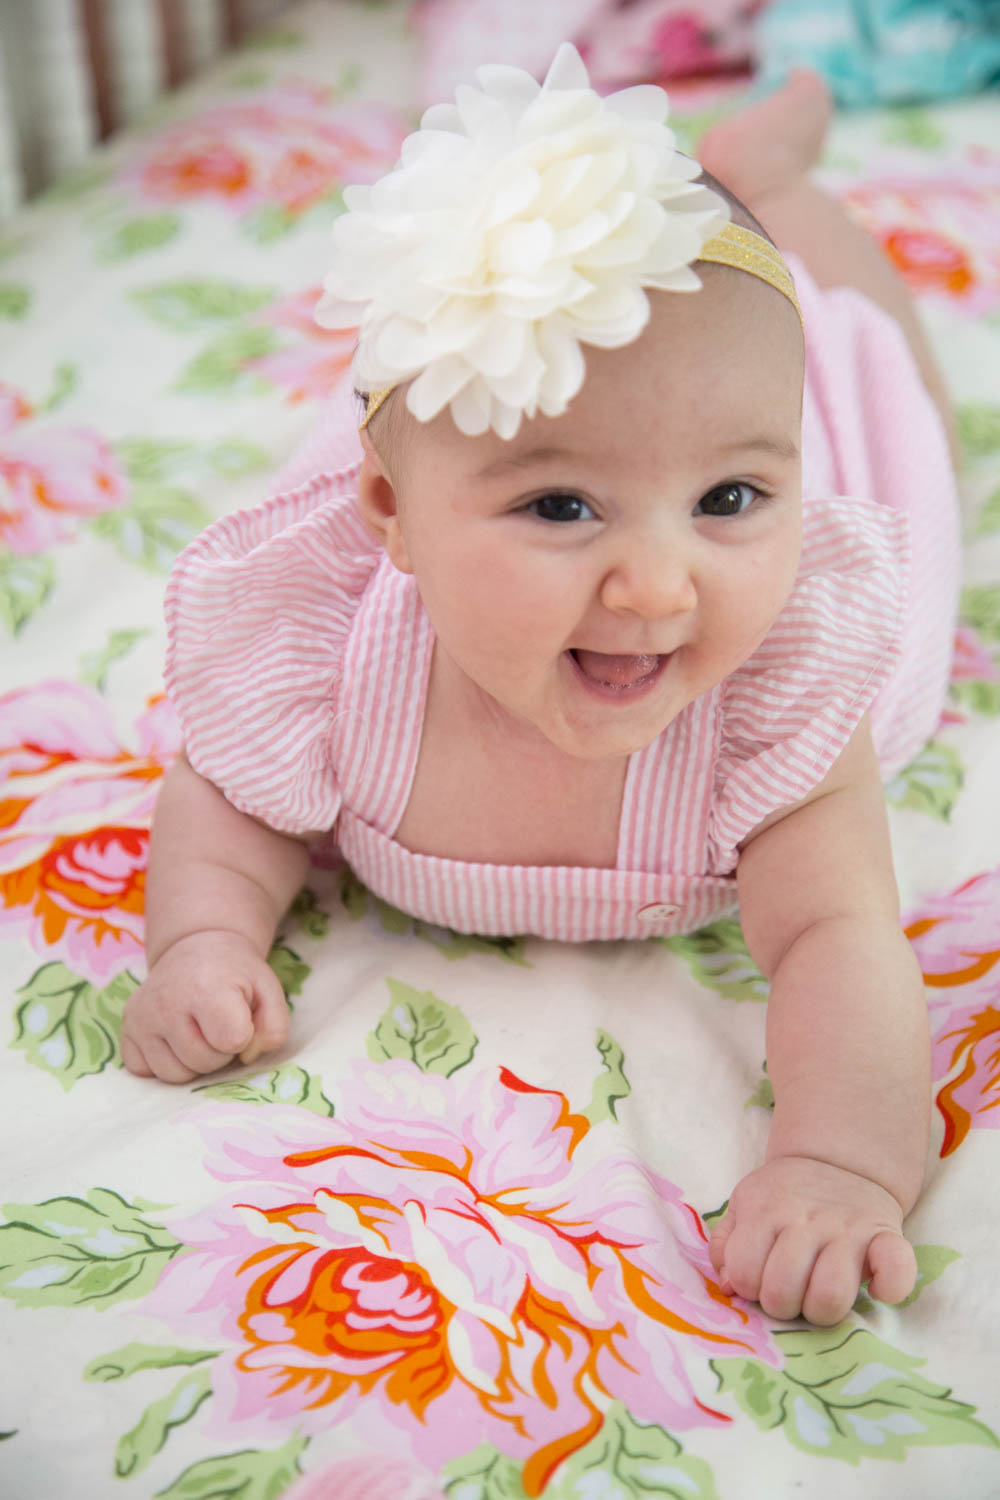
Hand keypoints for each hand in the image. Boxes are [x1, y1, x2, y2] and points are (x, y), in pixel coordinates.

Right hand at [121, 930, 289, 1082]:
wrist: (196, 951)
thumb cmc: (235, 975)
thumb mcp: (268, 990)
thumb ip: (274, 1028)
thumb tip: (248, 1056)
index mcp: (206, 987)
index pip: (231, 1040)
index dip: (243, 1035)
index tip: (240, 1018)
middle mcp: (166, 1002)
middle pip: (203, 1062)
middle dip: (219, 1052)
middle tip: (218, 1025)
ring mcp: (141, 1017)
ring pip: (174, 1074)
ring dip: (194, 1062)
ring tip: (198, 1032)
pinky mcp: (126, 1030)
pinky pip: (148, 1072)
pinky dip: (166, 1062)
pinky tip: (175, 1037)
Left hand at [709, 1156, 916, 1324]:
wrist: (838, 1162)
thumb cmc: (784, 1197)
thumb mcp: (744, 1206)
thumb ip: (727, 1245)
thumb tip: (729, 1286)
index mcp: (766, 1210)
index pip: (745, 1272)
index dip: (748, 1287)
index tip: (760, 1278)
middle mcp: (806, 1219)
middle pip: (784, 1290)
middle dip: (781, 1305)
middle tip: (789, 1292)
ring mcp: (849, 1228)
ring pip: (830, 1295)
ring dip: (821, 1309)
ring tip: (819, 1295)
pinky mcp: (888, 1237)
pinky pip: (896, 1273)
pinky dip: (888, 1289)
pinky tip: (874, 1288)